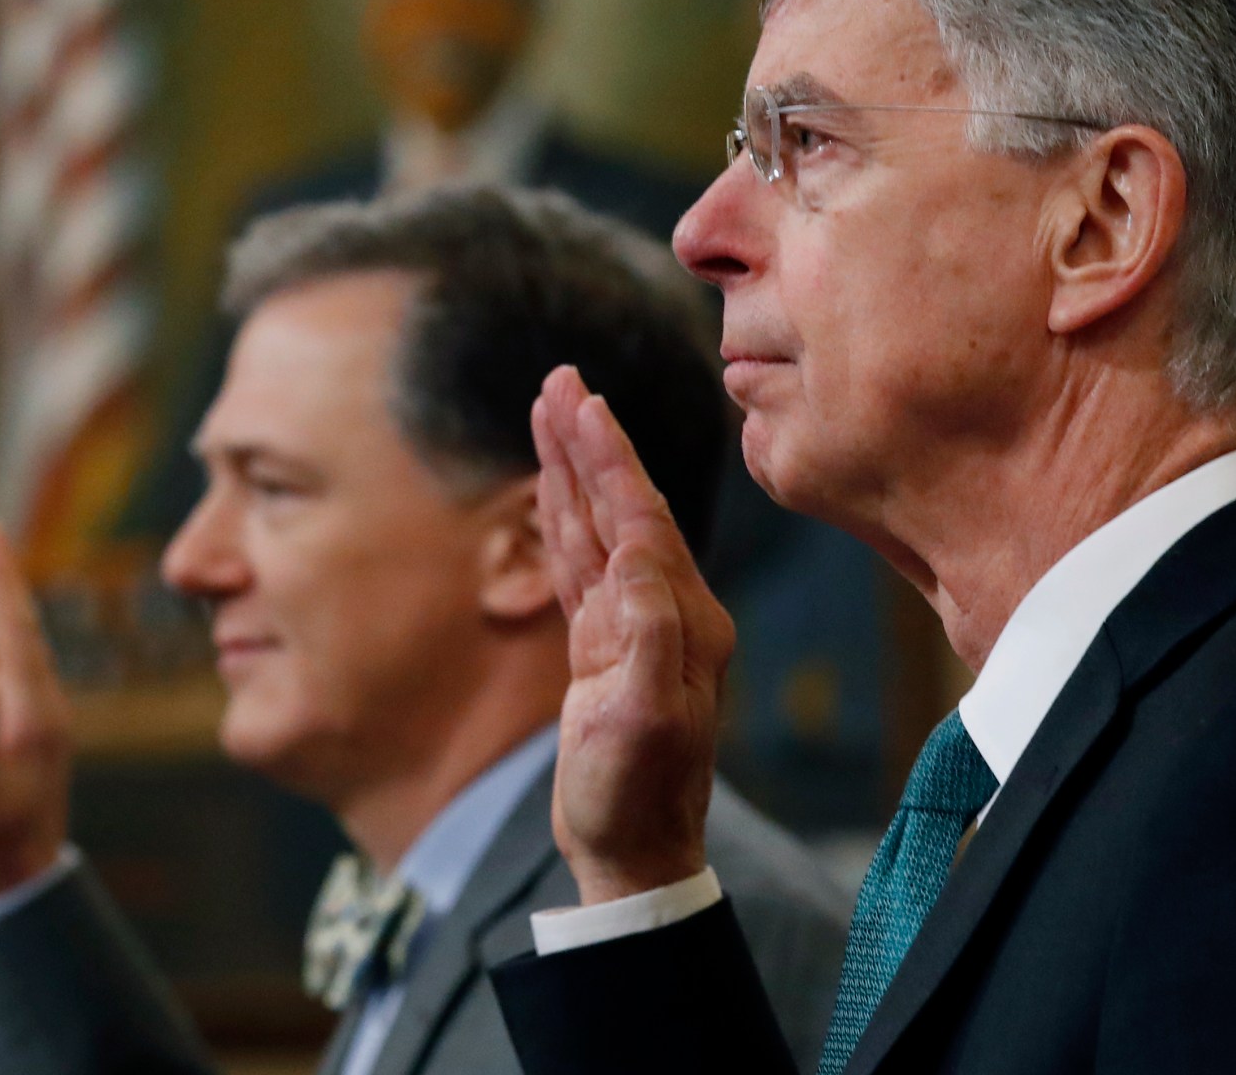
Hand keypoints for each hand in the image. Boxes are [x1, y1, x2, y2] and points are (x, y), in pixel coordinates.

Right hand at [530, 366, 734, 903]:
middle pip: (622, 507)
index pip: (643, 520)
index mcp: (685, 620)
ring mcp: (635, 627)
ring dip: (573, 469)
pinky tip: (551, 488)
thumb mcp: (646, 717)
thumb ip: (648, 631)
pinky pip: (581, 564)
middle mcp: (667, 612)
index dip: (610, 461)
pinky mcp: (604, 646)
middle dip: (590, 444)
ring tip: (550, 411)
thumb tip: (636, 552)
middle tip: (561, 382)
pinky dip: (563, 518)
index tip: (584, 404)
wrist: (634, 853)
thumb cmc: (637, 794)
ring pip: (597, 527)